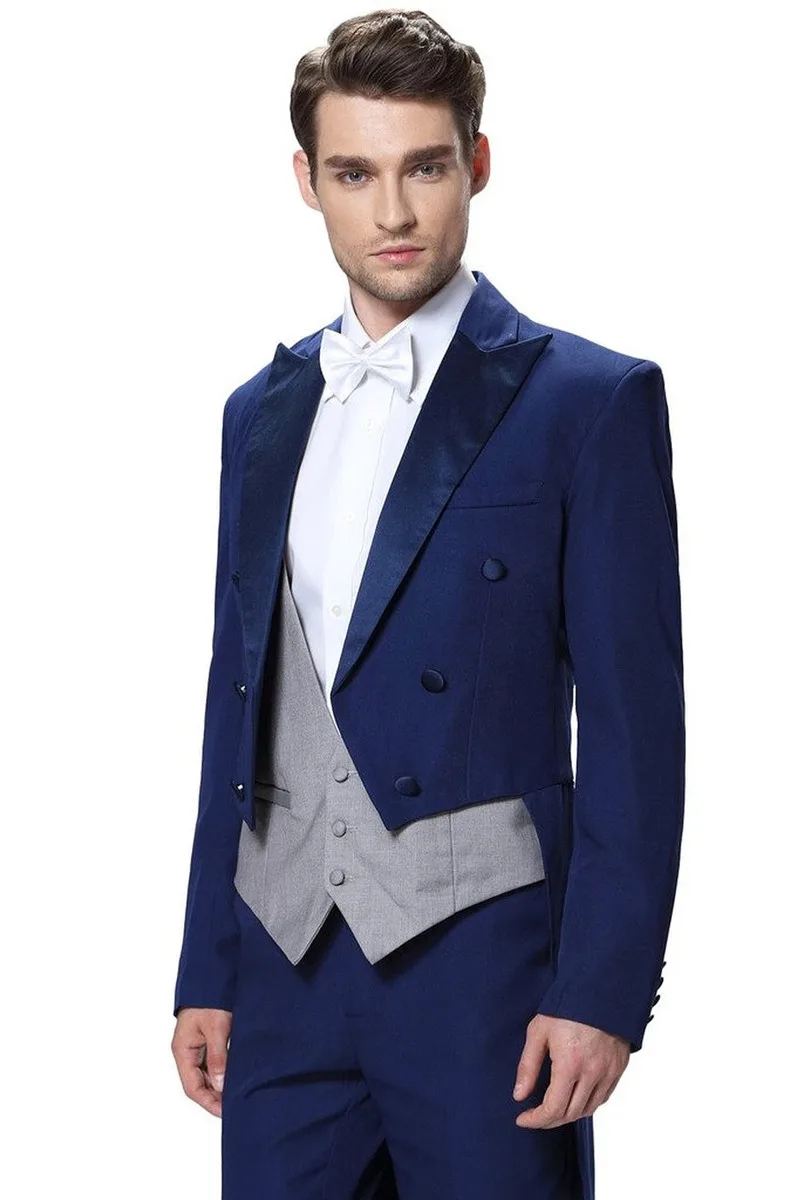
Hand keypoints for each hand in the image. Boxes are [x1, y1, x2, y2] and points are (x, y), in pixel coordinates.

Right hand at [171, 1007, 232, 1116]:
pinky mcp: (207, 1039)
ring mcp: (196, 1045)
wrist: (213, 975)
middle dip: (215, 1097)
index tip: (225, 1111)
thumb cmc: (210, 998)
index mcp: (182, 1050)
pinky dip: (222, 1072)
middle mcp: (187, 1051)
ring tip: (237, 1094)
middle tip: (235, 1106)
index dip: (208, 1102)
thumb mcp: (216, 1027)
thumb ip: (217, 1057)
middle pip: (199, 1083)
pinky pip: (212, 1062)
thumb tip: (219, 1085)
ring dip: (219, 1085)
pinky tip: (235, 1076)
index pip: (192, 1087)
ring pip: (206, 1074)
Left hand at [512, 1014, 630, 1128]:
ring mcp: (608, 1072)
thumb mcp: (538, 1032)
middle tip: (535, 1116)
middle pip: (571, 1114)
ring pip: (588, 1110)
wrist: (599, 989)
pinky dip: (588, 1104)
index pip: (553, 1109)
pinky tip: (575, 1098)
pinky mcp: (619, 1068)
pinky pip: (603, 1098)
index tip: (523, 1118)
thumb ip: (528, 1066)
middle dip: (549, 1120)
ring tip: (553, 1108)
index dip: (536, 1120)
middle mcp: (592, 1073)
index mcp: (570, 1065)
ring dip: (569, 1115)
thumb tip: (519, 1095)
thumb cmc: (567, 1007)